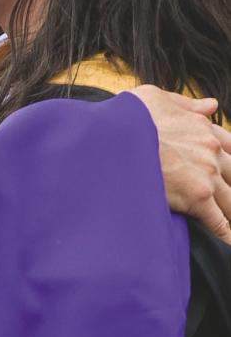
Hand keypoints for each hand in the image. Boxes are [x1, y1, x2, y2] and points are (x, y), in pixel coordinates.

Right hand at [131, 84, 230, 243]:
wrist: (118, 137)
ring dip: (230, 209)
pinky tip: (227, 238)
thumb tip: (211, 105)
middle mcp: (211, 152)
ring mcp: (207, 175)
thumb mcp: (158, 97)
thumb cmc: (132, 116)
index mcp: (203, 128)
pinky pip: (220, 222)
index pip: (229, 145)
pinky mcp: (198, 198)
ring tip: (227, 219)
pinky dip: (226, 233)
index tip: (225, 169)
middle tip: (224, 196)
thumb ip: (188, 104)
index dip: (227, 158)